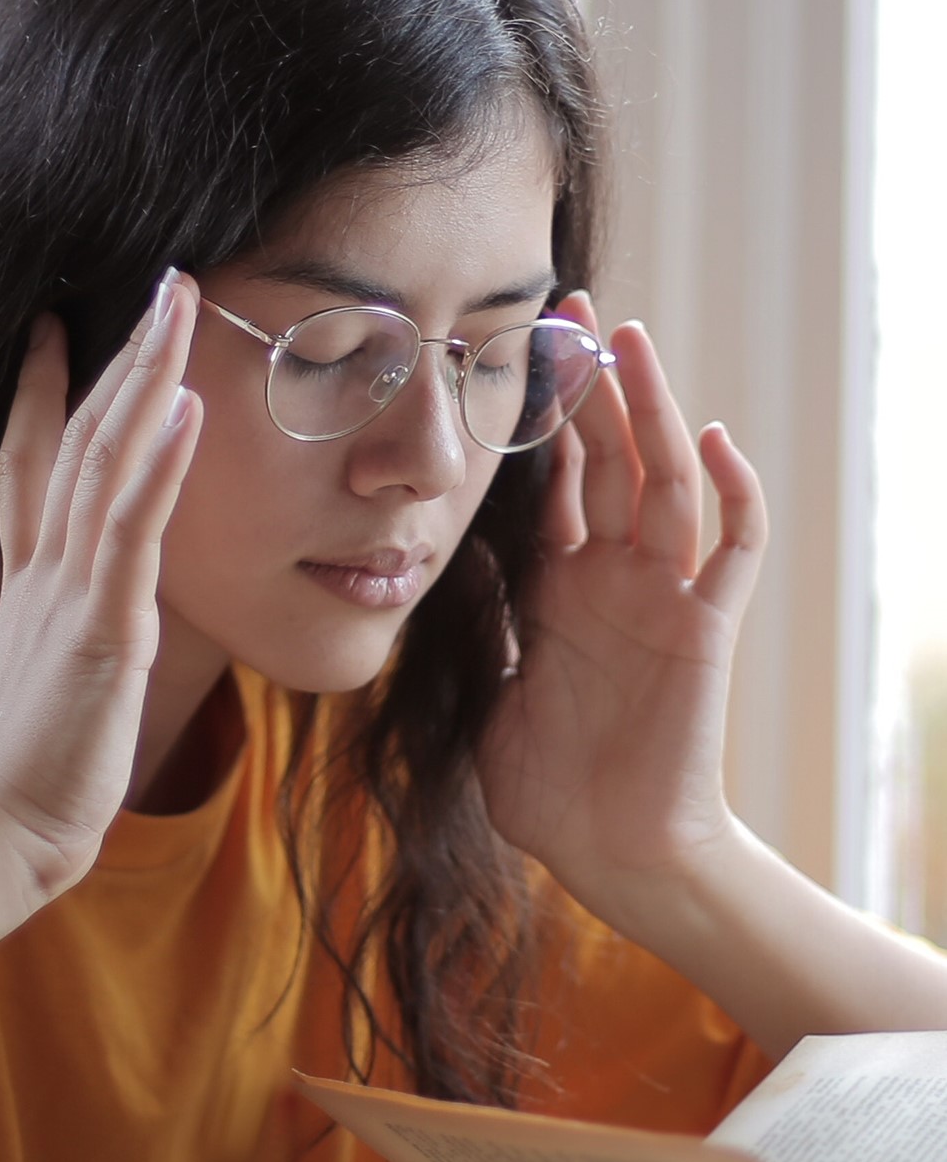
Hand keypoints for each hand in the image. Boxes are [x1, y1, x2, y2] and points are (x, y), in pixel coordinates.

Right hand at [0, 273, 201, 903]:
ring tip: (178, 306)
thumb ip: (63, 633)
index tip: (54, 326)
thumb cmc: (31, 773)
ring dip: (145, 377)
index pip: (31, 462)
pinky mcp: (103, 628)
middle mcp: (46, 569)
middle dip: (121, 354)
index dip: (42, 390)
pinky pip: (132, 531)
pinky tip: (184, 408)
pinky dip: (157, 466)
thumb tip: (86, 622)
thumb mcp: (48, 679)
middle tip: (159, 282)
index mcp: (31, 580)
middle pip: (79, 435)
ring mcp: (71, 591)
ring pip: (107, 460)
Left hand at [478, 291, 767, 943]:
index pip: (552, 479)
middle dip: (592, 383)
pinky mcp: (705, 630)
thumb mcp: (482, 688)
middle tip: (572, 307)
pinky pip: (732, 551)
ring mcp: (664, 597)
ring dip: (652, 409)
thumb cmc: (548, 786)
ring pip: (666, 480)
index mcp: (559, 585)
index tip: (510, 350)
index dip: (537, 418)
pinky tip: (714, 439)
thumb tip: (429, 556)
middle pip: (609, 457)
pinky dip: (733, 494)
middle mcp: (615, 576)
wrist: (609, 854)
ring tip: (629, 340)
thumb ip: (473, 621)